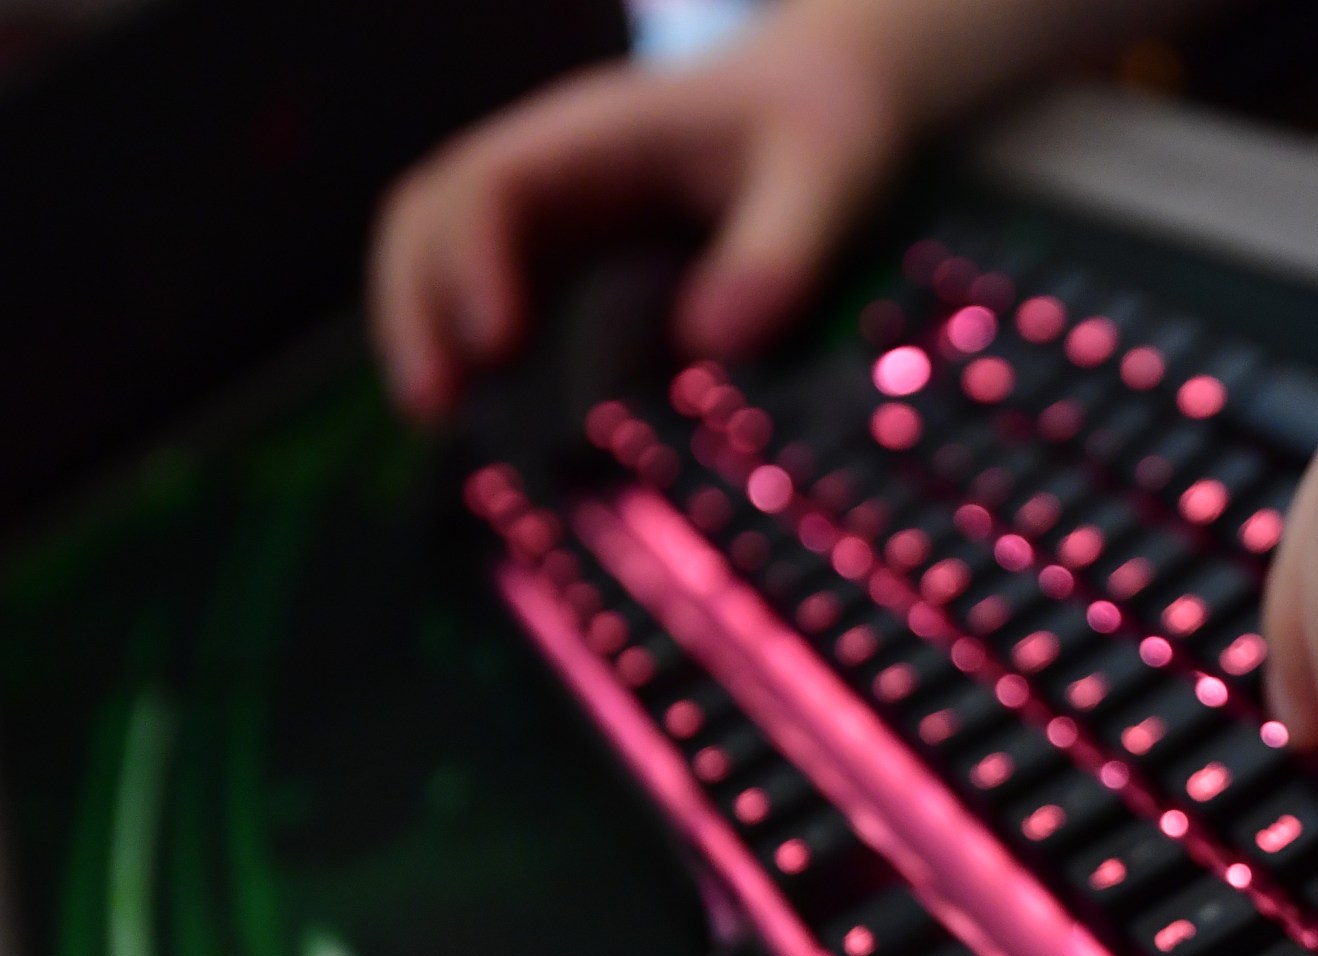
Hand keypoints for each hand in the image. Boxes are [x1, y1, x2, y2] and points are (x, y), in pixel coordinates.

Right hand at [369, 5, 906, 420]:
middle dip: (419, 307)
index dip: (475, 260)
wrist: (828, 102)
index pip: (494, 183)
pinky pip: (492, 287)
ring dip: (428, 331)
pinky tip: (487, 417)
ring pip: (443, 252)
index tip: (499, 345)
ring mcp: (554, 206)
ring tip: (440, 422)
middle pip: (433, 215)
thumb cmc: (826, 129)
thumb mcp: (829, 181)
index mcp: (603, 134)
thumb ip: (779, 255)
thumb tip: (708, 344)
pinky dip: (473, 347)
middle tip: (434, 407)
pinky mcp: (570, 249)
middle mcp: (555, 164)